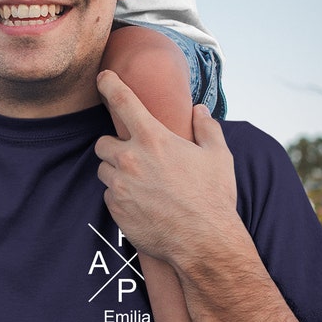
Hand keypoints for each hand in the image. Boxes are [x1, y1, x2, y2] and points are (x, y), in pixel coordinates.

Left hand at [94, 70, 237, 263]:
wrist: (204, 243)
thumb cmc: (213, 197)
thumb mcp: (218, 156)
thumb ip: (206, 128)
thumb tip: (199, 110)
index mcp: (153, 138)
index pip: (122, 100)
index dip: (109, 84)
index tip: (102, 78)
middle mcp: (130, 158)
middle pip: (103, 142)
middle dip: (115, 147)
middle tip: (136, 158)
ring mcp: (119, 185)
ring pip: (104, 170)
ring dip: (117, 172)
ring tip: (143, 184)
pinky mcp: (115, 208)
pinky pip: (109, 195)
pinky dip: (121, 196)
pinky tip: (143, 204)